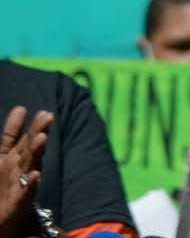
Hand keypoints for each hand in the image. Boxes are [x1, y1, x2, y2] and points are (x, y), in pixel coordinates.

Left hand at [0, 107, 53, 237]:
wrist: (1, 219)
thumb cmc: (2, 186)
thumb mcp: (3, 156)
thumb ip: (11, 133)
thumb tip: (21, 108)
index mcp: (15, 157)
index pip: (24, 138)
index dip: (30, 126)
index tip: (39, 112)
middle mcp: (21, 168)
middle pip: (30, 148)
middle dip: (38, 133)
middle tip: (47, 117)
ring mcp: (21, 184)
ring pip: (30, 165)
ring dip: (37, 153)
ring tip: (42, 139)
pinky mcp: (19, 202)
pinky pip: (25, 192)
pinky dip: (31, 184)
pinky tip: (35, 175)